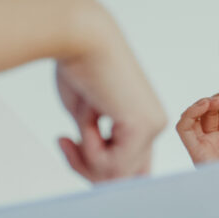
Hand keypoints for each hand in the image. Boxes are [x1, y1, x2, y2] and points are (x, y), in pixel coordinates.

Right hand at [55, 0, 166, 182]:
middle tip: (63, 141)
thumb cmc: (78, 68)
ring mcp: (153, 126)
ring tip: (73, 127)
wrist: (80, 36)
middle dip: (85, 167)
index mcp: (144, 121)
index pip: (128, 169)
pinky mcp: (143, 126)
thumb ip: (97, 147)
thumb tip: (103, 181)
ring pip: (115, 175)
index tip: (67, 143)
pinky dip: (88, 146)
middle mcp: (155, 125)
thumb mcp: (86, 118)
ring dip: (84, 157)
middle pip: (121, 177)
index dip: (94, 168)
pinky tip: (87, 117)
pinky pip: (111, 162)